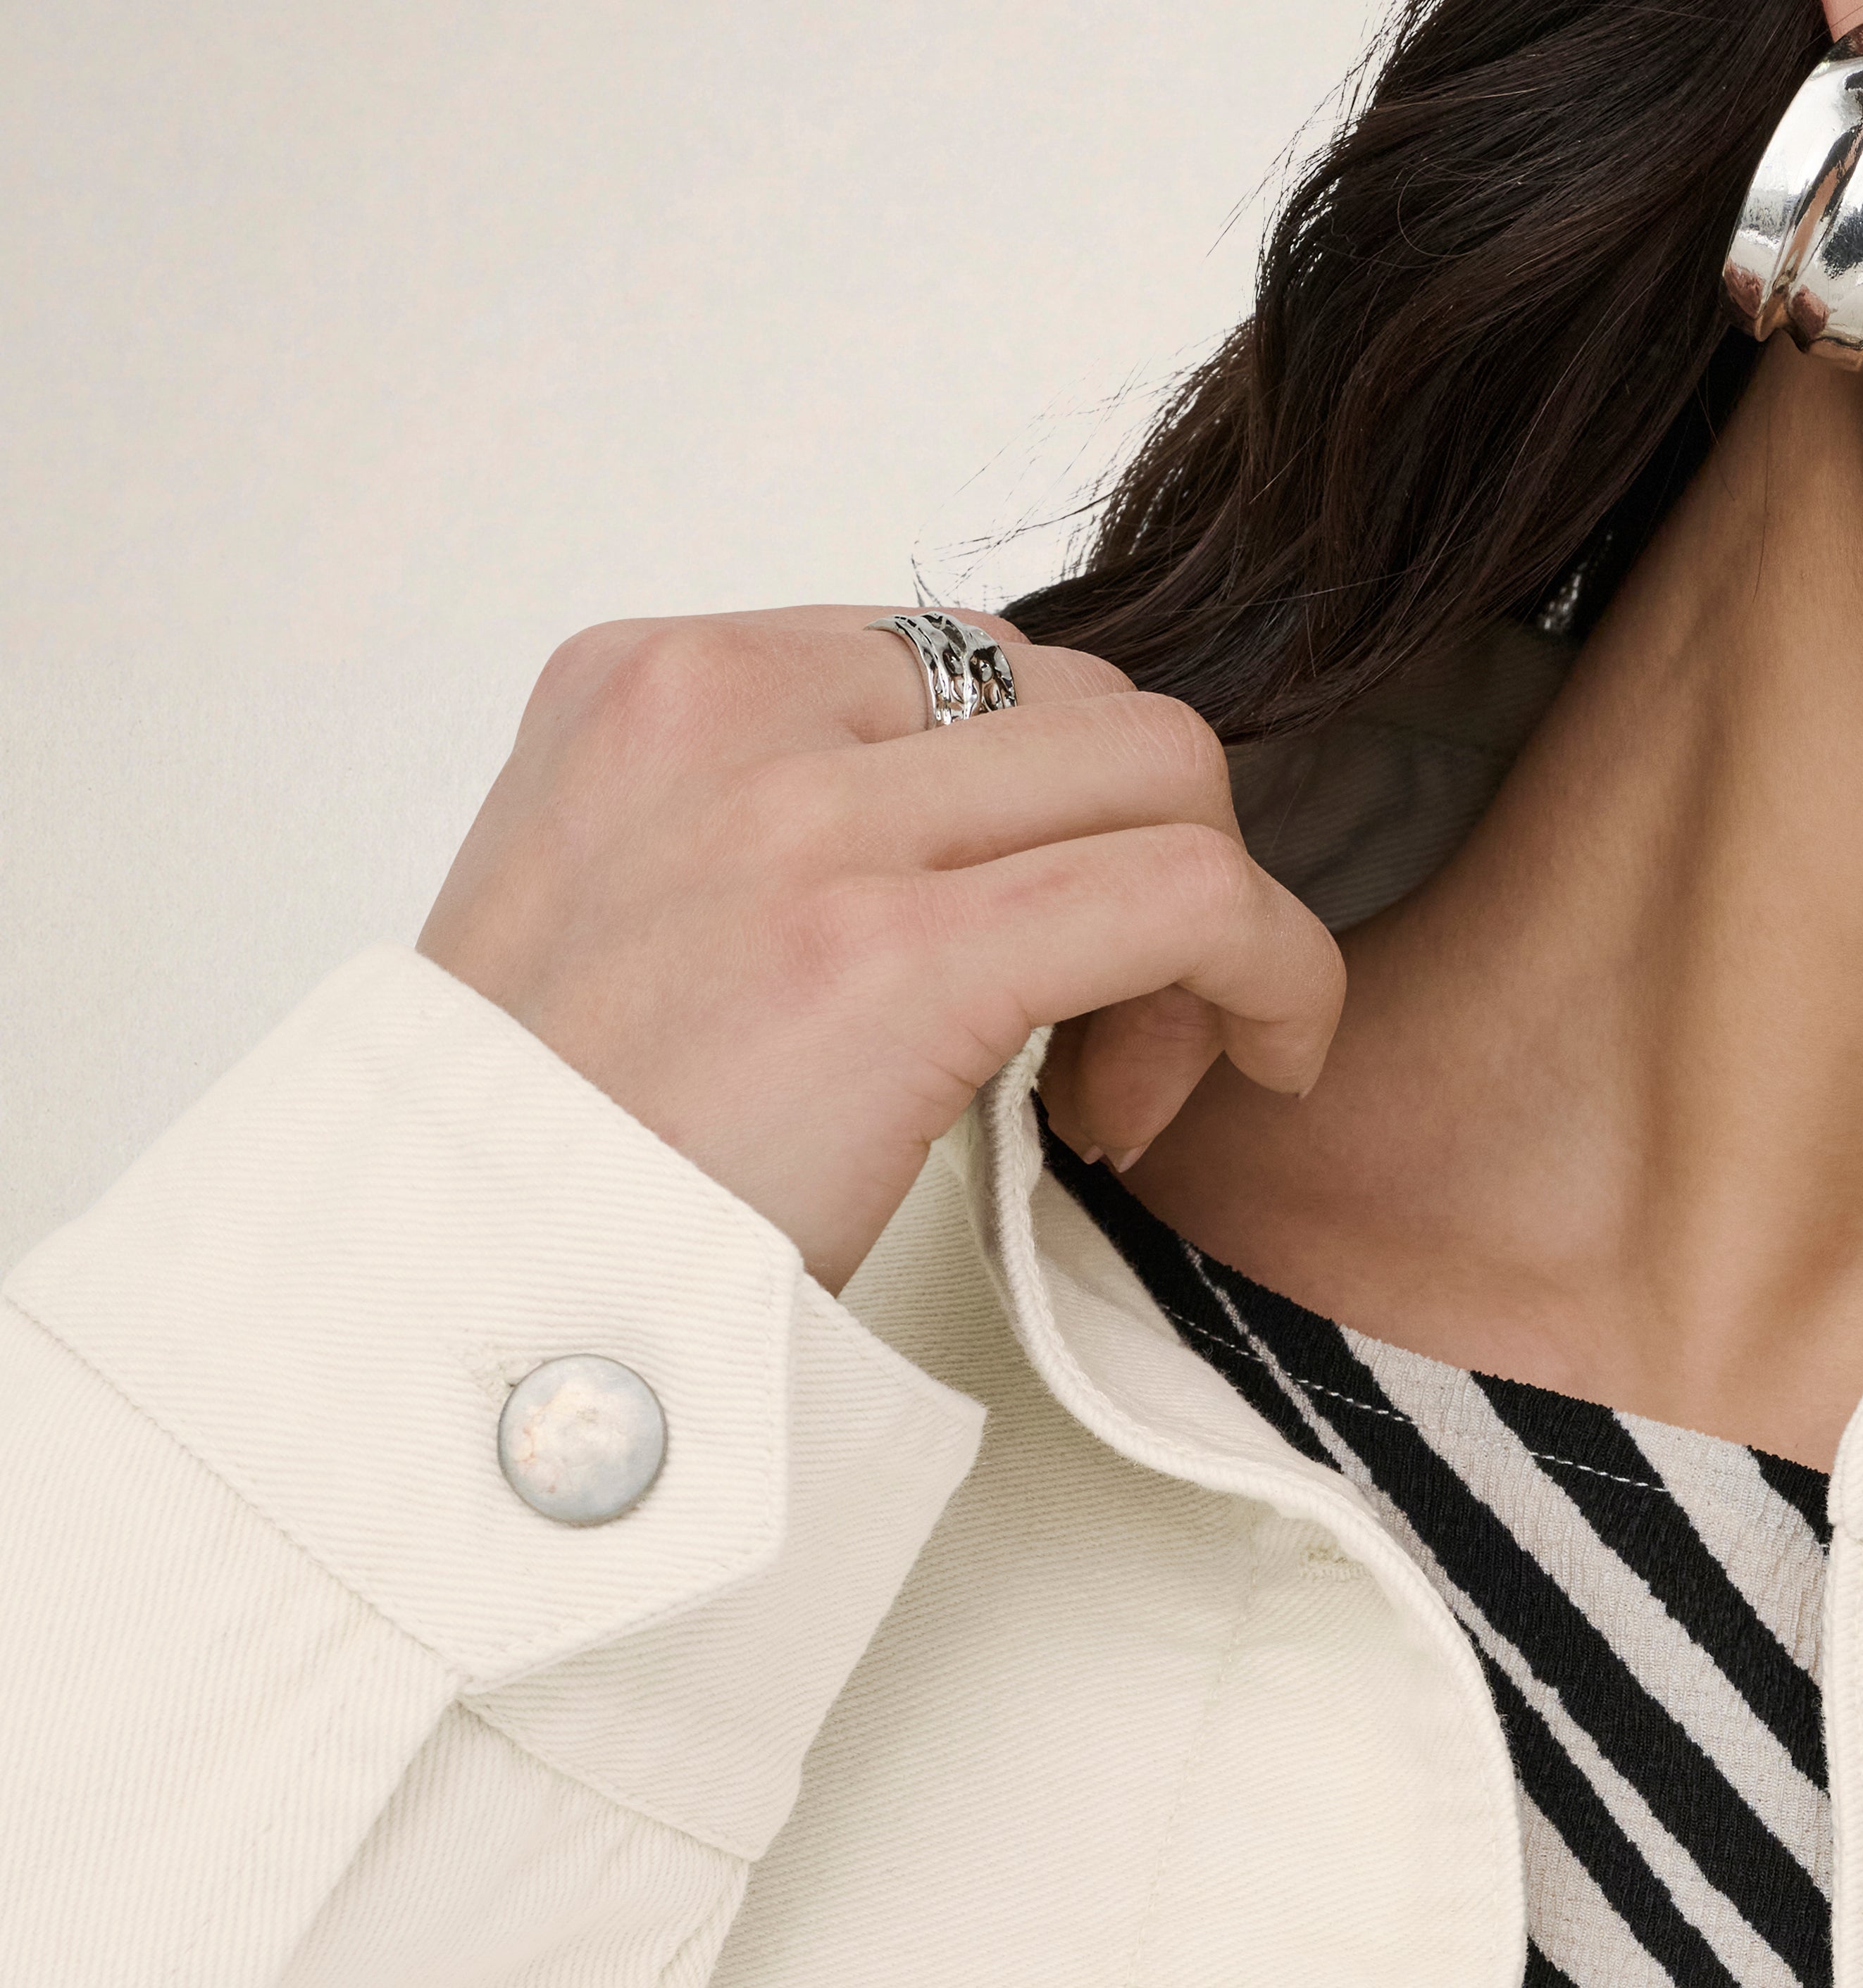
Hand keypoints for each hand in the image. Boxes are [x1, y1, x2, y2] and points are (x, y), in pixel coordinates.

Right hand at [417, 607, 1343, 1290]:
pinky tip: (1249, 1071)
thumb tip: (987, 836)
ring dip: (1212, 931)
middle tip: (1110, 1057)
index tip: (1041, 980)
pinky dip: (1275, 973)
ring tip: (1128, 1091)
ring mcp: (806, 822)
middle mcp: (723, 707)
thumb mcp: (628, 920)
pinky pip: (1192, 895)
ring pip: (1165, 775)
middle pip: (1083, 708)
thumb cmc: (562, 1163)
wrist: (462, 1315)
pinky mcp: (894, 955)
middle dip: (1148, 864)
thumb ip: (775, 834)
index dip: (1054, 818)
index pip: (968, 671)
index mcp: (647, 683)